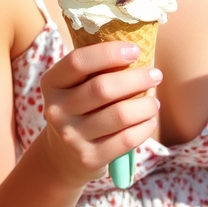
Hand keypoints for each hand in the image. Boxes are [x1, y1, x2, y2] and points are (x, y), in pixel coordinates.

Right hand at [37, 40, 160, 184]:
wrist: (63, 156)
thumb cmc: (80, 108)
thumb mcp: (76, 86)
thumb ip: (97, 68)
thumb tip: (139, 49)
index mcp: (52, 83)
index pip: (78, 62)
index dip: (108, 53)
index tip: (135, 49)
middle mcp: (56, 110)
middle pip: (102, 88)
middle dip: (136, 78)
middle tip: (155, 74)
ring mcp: (71, 136)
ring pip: (119, 115)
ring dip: (145, 105)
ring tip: (154, 102)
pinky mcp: (88, 158)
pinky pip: (126, 139)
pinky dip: (144, 127)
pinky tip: (149, 120)